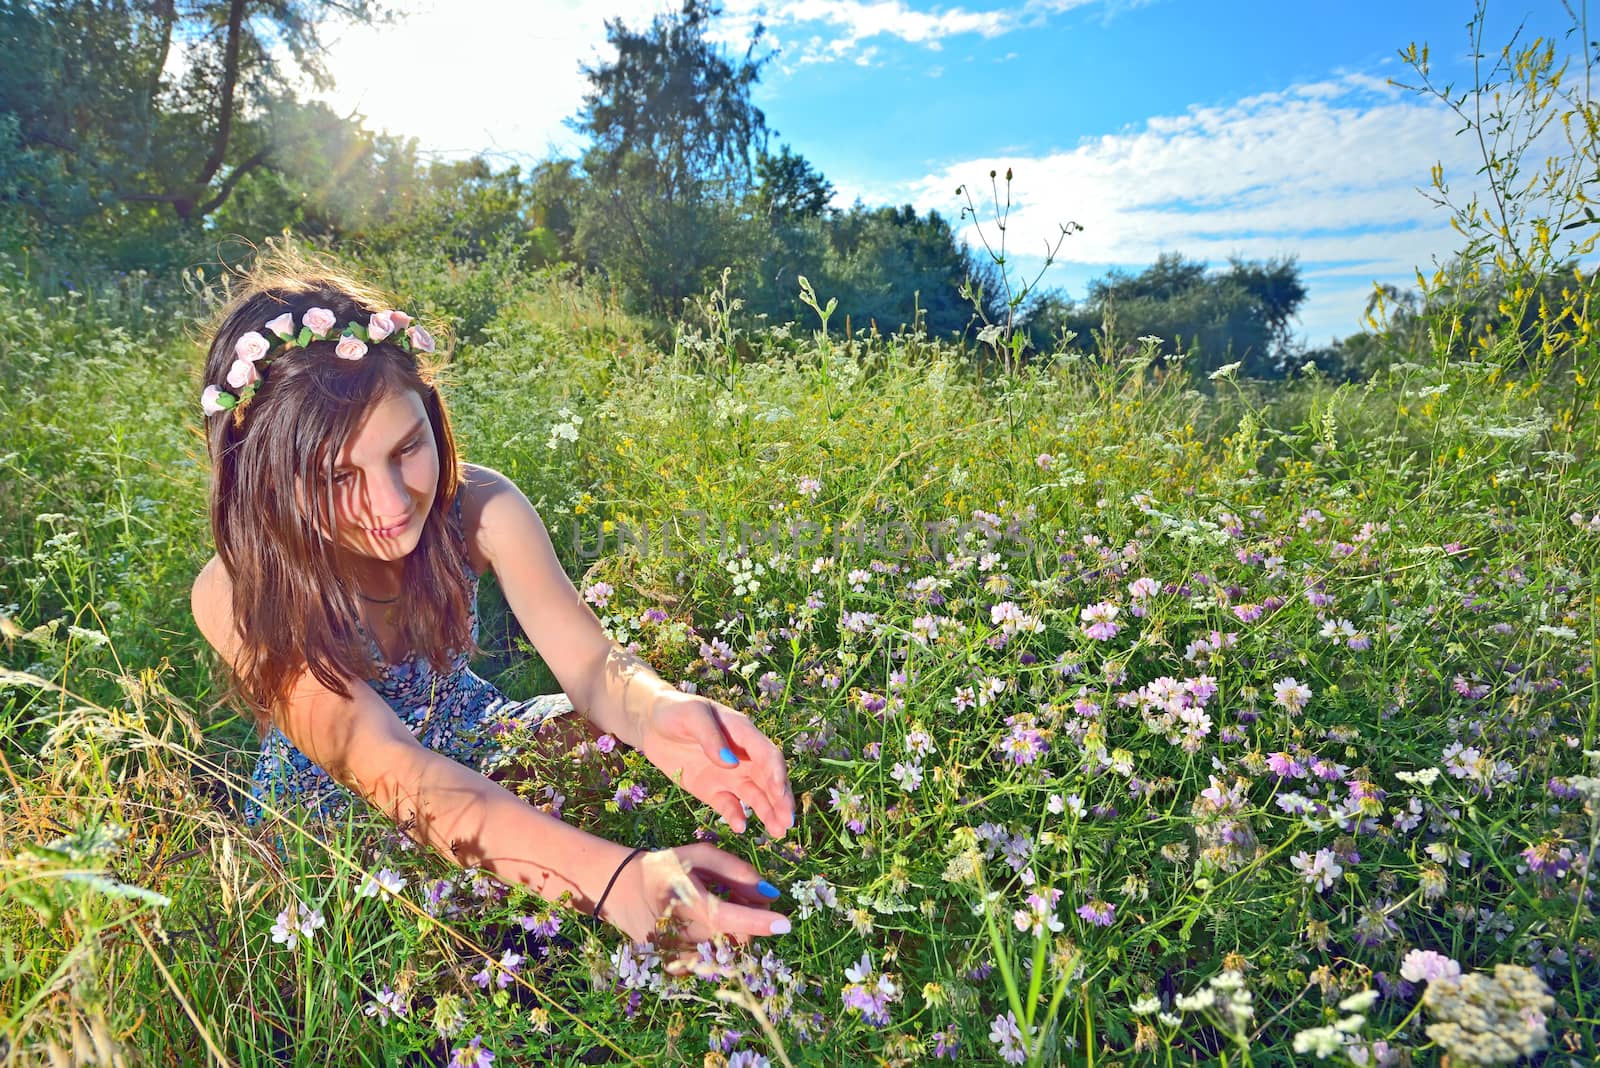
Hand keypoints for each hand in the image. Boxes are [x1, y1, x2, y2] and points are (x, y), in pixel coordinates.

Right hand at [599, 843, 789, 949]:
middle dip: (750, 922)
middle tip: (749, 900)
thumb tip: (770, 895)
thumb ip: (736, 872)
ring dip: (735, 934)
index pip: (726, 917)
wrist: (618, 888)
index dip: (757, 921)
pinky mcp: (668, 963)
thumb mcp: (699, 855)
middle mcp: (676, 929)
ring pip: (722, 951)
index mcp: (682, 897)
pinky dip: (718, 945)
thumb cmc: (665, 867)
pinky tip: (707, 927)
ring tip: (725, 910)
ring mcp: (670, 951)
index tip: (785, 924)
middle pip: (730, 937)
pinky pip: (707, 960)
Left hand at [639, 691, 794, 838]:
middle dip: (780, 800)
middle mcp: (742, 756)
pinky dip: (737, 816)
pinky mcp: (713, 790)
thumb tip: (731, 763)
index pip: (767, 755)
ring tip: (778, 832)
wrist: (652, 723)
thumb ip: (710, 737)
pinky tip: (741, 827)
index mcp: (743, 733)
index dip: (776, 774)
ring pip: (755, 796)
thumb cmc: (674, 711)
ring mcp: (729, 775)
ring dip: (768, 812)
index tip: (780, 793)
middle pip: (768, 779)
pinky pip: (729, 806)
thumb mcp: (692, 716)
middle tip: (787, 821)